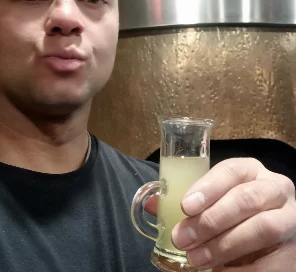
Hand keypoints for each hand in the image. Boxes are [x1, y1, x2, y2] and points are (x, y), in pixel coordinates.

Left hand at [147, 158, 295, 269]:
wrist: (272, 229)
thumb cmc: (232, 208)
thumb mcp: (212, 198)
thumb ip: (185, 200)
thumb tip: (150, 205)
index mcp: (250, 170)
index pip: (231, 170)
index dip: (208, 187)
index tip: (185, 206)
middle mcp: (275, 188)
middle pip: (246, 199)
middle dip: (210, 220)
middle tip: (182, 238)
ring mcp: (290, 217)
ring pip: (262, 228)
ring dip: (224, 245)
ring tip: (196, 259)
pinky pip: (273, 262)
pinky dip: (243, 270)